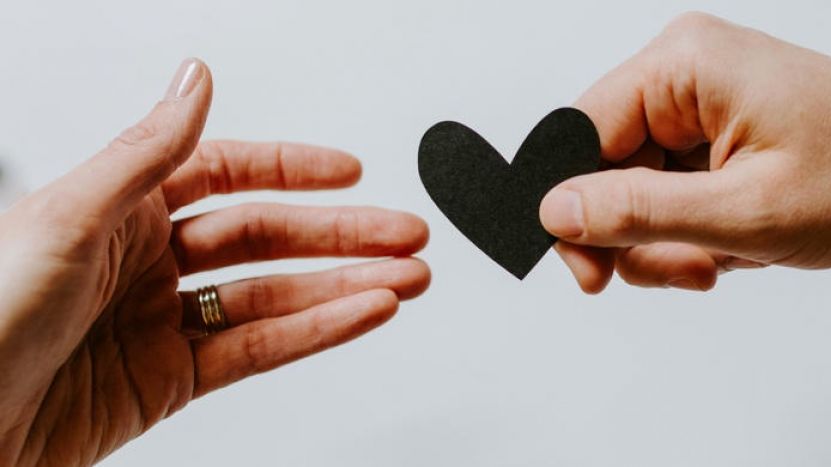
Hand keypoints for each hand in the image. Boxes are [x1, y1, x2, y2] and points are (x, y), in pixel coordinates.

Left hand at [0, 59, 429, 464]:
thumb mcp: (65, 218)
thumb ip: (146, 152)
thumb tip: (196, 79)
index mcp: (114, 209)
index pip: (222, 174)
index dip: (290, 170)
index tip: (349, 172)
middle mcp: (142, 262)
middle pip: (263, 237)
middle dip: (341, 234)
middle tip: (404, 233)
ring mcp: (160, 324)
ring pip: (273, 297)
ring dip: (344, 286)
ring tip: (406, 278)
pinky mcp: (169, 383)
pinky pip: (258, 350)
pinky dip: (317, 332)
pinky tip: (360, 313)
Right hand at [540, 13, 830, 292]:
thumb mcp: (744, 214)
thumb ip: (638, 213)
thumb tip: (554, 212)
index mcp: (682, 65)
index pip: (576, 136)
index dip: (573, 212)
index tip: (592, 275)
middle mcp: (684, 69)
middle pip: (604, 167)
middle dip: (639, 235)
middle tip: (692, 271)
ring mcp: (702, 96)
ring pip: (637, 187)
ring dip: (672, 239)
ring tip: (729, 258)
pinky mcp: (718, 124)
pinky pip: (672, 186)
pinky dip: (695, 227)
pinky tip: (739, 242)